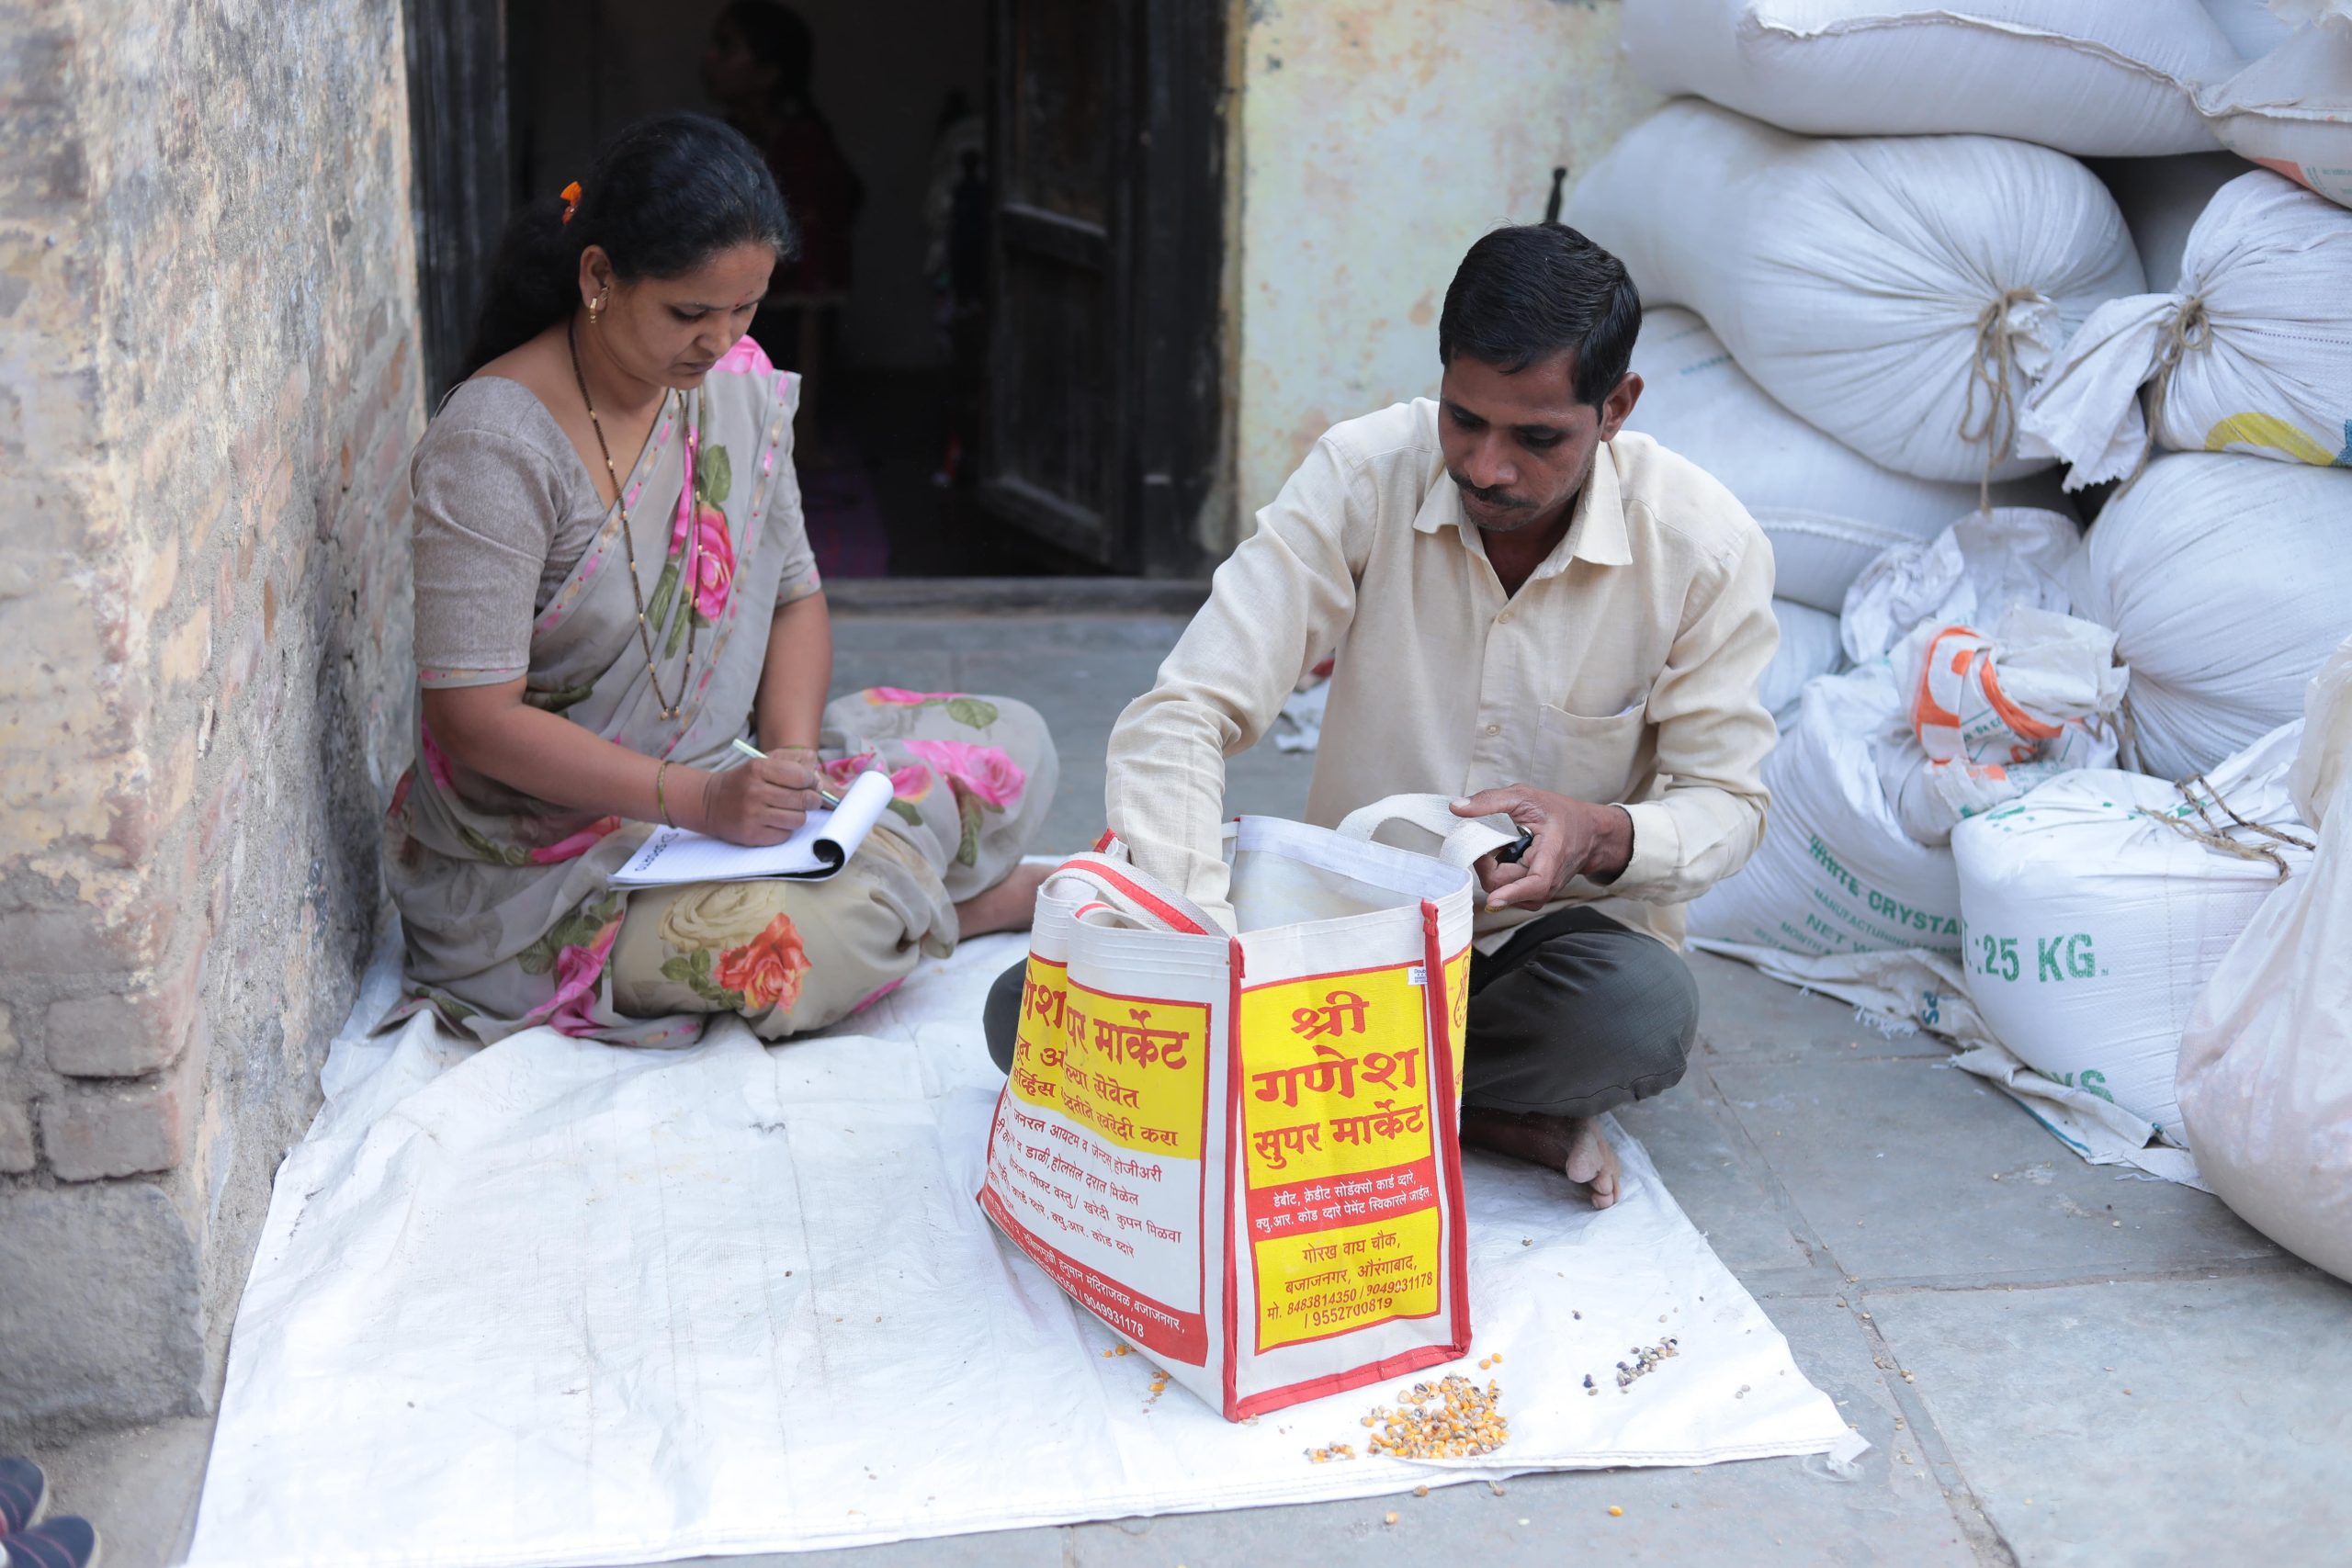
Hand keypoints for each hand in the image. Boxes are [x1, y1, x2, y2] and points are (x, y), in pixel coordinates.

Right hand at [694, 752, 823, 844]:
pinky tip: (776, 821)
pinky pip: (785, 835)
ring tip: (791, 810)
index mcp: (758, 768)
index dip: (812, 781)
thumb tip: (815, 769)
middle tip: (810, 799)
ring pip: (797, 819)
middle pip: (803, 799)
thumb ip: (791, 760)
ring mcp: (752, 815)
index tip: (810, 783)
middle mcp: (755, 791)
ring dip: (799, 816)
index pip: (801, 776)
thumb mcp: (762, 762)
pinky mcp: (752, 835)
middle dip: (812, 800)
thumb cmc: (744, 781)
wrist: (709, 803)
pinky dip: (785, 829)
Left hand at [1450, 785, 1633, 911]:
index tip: (1494, 900)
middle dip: (1489, 864)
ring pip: (1504, 891)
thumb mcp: (1525, 796)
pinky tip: (1508, 859)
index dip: (1513, 893)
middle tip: (1491, 840)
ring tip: (1503, 847)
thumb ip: (1491, 801)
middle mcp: (1549, 880)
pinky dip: (1500, 877)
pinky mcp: (1535, 895)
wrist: (1589, 832)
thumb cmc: (1560, 813)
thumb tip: (1457, 807)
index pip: (1536, 883)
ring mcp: (1543, 891)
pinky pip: (1509, 892)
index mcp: (1553, 854)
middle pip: (1505, 886)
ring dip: (1494, 871)